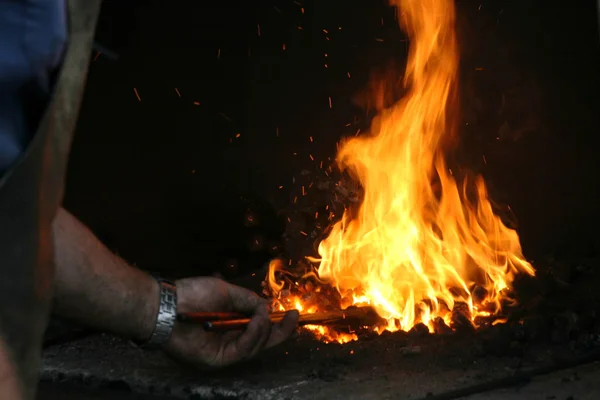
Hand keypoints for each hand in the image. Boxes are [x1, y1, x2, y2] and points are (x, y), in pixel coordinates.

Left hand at [164, 277, 298, 367]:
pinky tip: (257, 321)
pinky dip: (253, 335)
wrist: (168, 304)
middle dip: (280, 332)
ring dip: (264, 329)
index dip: (276, 323)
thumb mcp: (227, 292)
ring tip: (264, 314)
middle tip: (294, 318)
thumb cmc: (192, 294)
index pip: (258, 329)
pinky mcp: (218, 360)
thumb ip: (249, 301)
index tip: (292, 313)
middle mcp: (229, 340)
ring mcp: (224, 352)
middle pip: (261, 343)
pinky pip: (243, 350)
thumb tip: (268, 308)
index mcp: (231, 325)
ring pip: (255, 347)